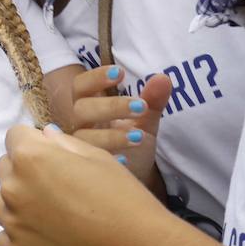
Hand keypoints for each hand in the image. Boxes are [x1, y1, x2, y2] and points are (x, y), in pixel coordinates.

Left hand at [0, 123, 170, 245]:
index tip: (52, 157)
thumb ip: (64, 144)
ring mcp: (11, 225)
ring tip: (52, 216)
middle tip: (58, 188)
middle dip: (25, 171)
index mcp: (30, 158)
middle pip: (6, 169)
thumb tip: (44, 136)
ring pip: (1, 203)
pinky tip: (50, 240)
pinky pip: (6, 237)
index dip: (34, 143)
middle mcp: (12, 188)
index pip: (15, 137)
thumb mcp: (99, 159)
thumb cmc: (125, 201)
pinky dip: (22, 236)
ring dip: (18, 203)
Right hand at [64, 65, 171, 186]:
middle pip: (81, 108)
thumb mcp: (145, 118)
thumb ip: (152, 99)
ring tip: (138, 137)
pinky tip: (125, 159)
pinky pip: (89, 160)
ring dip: (111, 135)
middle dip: (110, 106)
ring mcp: (81, 145)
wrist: (135, 172)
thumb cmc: (133, 139)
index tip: (120, 73)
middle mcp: (81, 123)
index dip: (95, 77)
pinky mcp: (86, 166)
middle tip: (141, 107)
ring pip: (83, 136)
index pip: (82, 85)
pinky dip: (108, 157)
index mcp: (91, 104)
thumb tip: (163, 78)